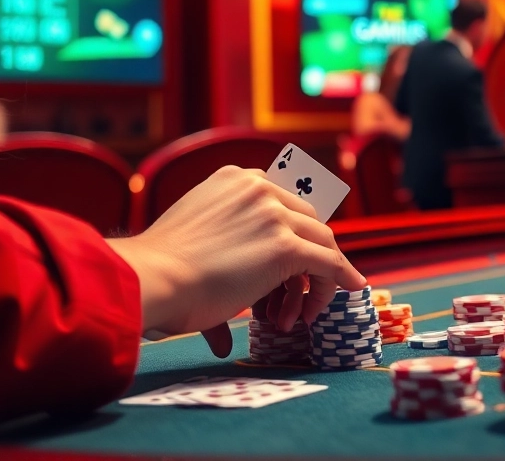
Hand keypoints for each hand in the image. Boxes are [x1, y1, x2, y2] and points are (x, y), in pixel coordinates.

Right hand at [109, 166, 366, 355]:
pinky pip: (328, 262)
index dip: (296, 229)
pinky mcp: (286, 246)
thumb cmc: (159, 271)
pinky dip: (343, 277)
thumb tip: (223, 324)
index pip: (284, 200)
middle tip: (296, 295)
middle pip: (307, 221)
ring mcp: (275, 215)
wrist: (151, 279)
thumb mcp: (193, 240)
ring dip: (317, 279)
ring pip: (320, 243)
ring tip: (299, 314)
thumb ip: (219, 257)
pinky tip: (352, 288)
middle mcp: (259, 188)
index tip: (298, 255)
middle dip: (307, 258)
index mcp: (235, 179)